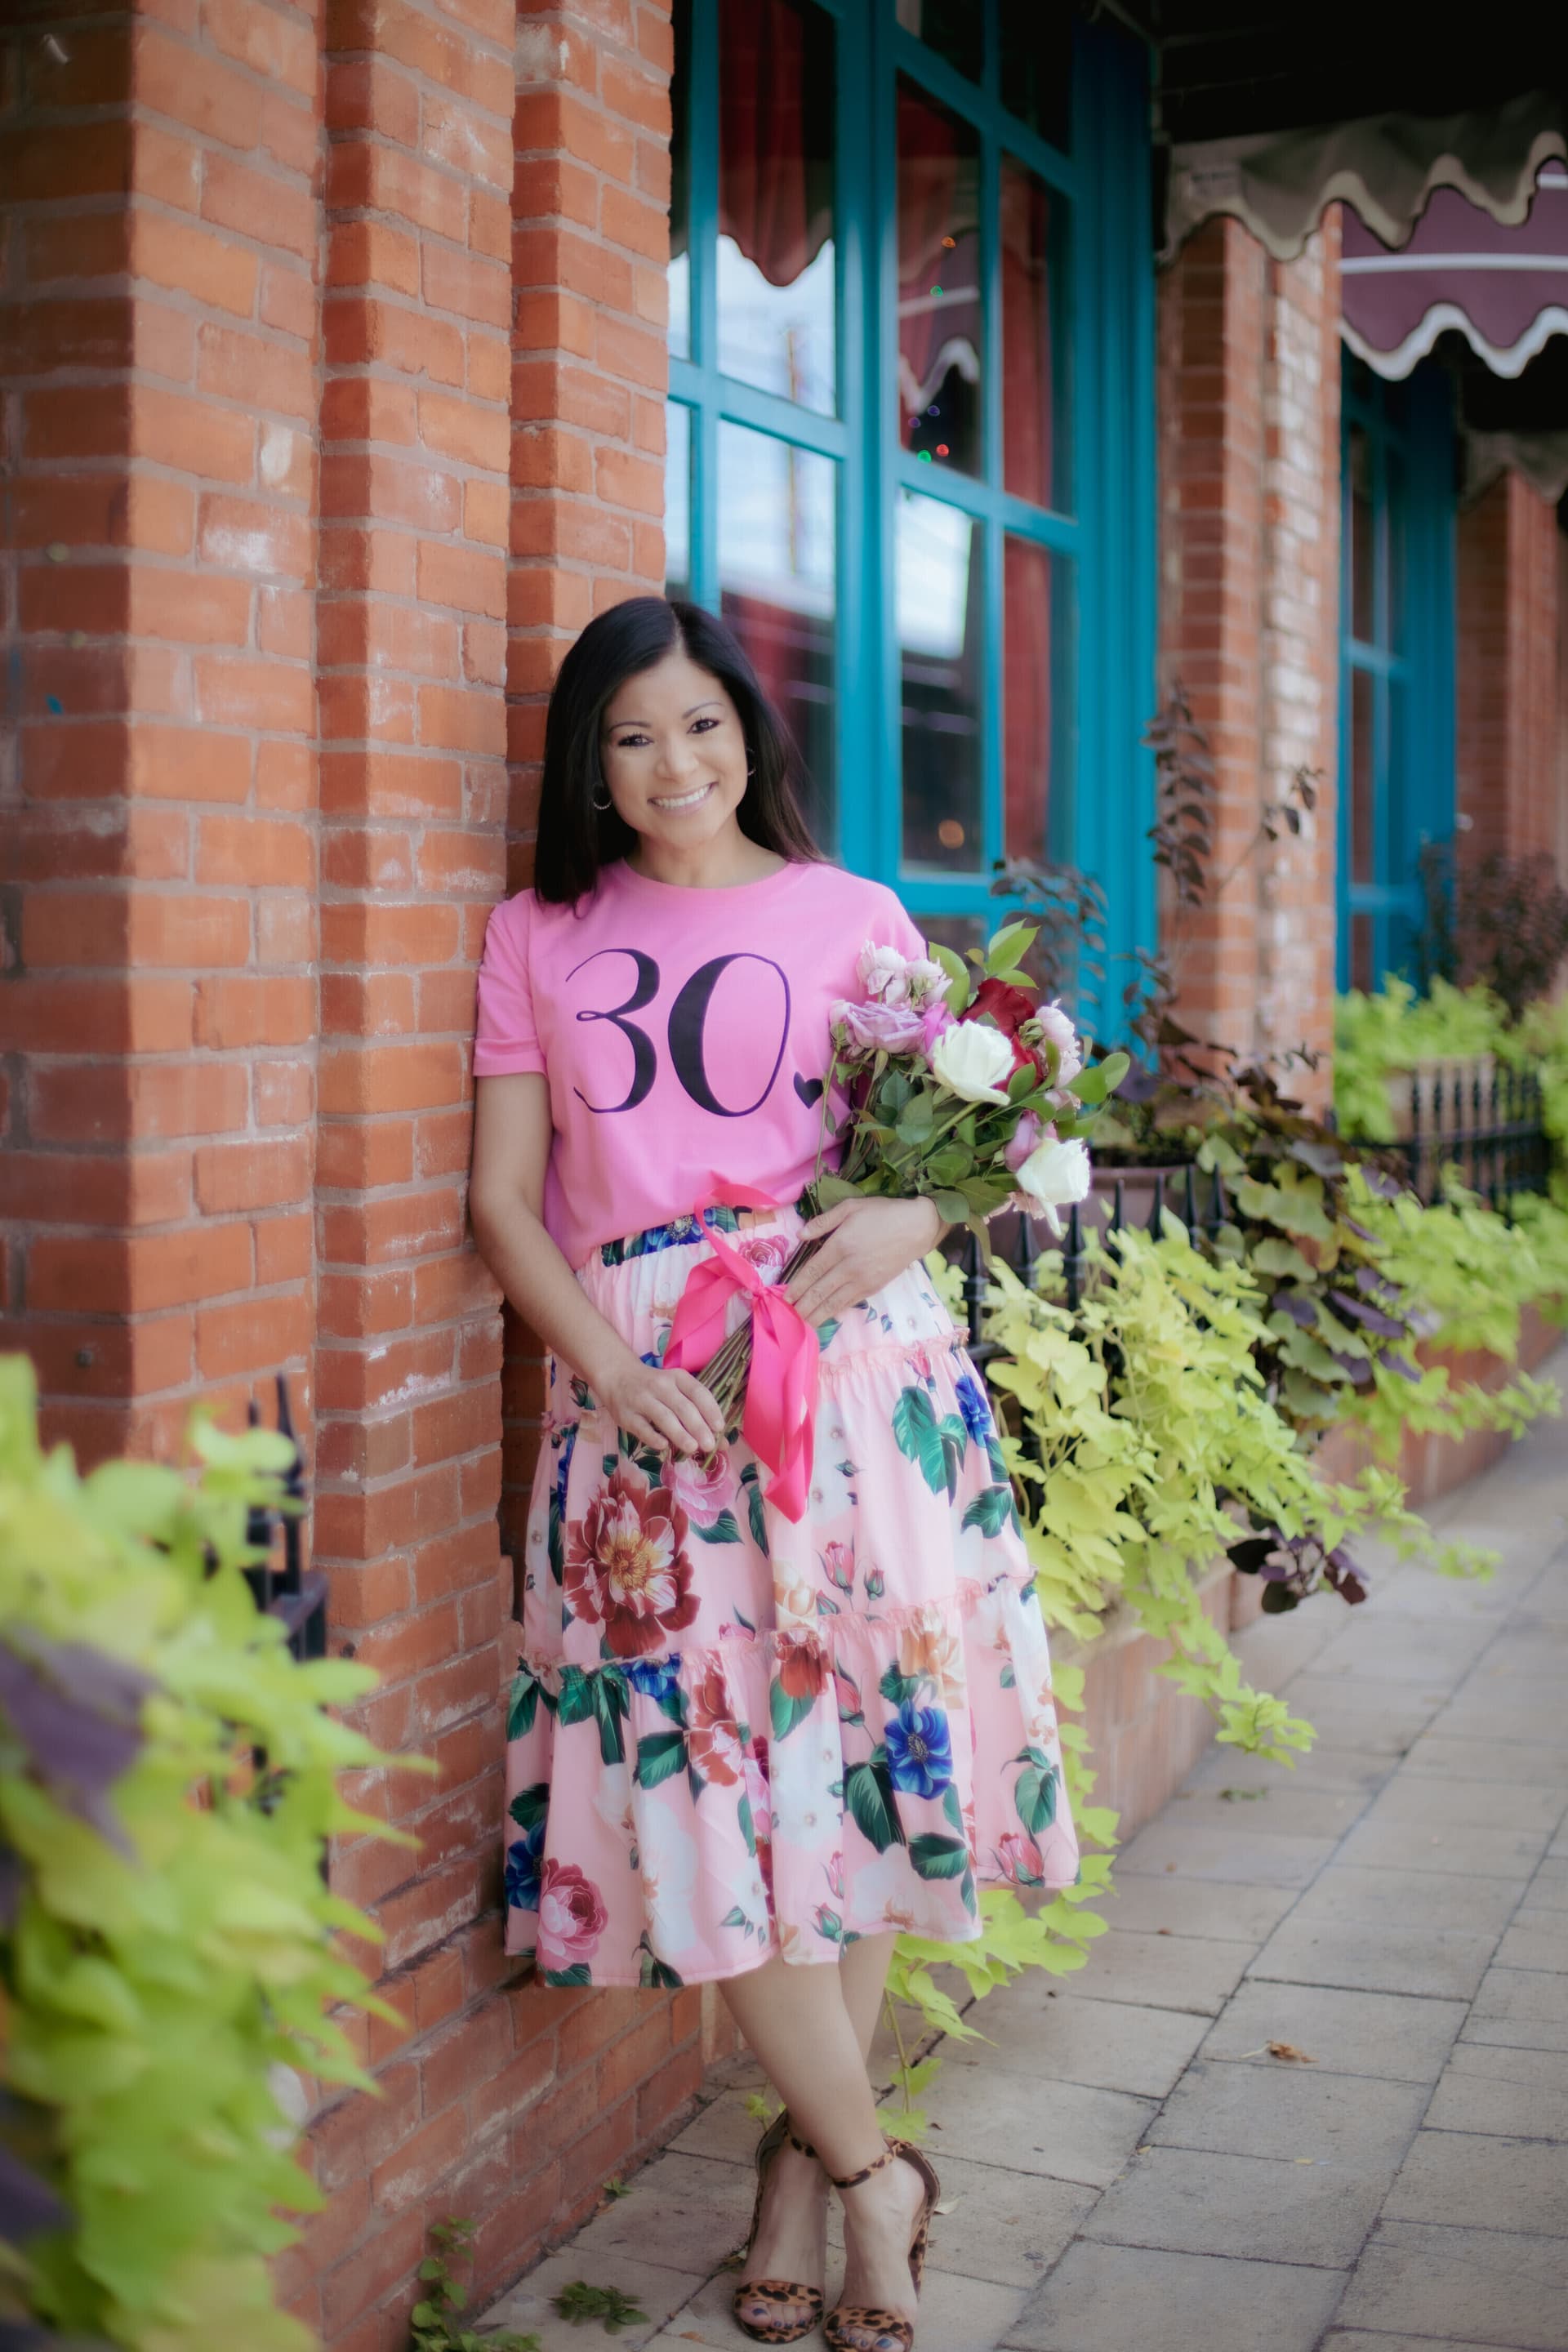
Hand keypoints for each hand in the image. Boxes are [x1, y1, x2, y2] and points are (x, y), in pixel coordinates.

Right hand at [594, 1351, 726, 1456]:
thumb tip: (721, 1442)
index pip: (698, 1392)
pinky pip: (642, 1428)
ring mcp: (642, 1400)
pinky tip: (664, 1446)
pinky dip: (654, 1438)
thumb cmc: (655, 1387)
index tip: (720, 1427)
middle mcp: (660, 1386)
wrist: (617, 1376)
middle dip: (698, 1427)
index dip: (710, 1410)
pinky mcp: (626, 1415)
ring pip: (664, 1418)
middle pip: (683, 1407)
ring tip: (692, 1448)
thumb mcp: (675, 1388)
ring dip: (680, 1434)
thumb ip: (697, 1411)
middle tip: (710, 1445)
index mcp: (677, 1378)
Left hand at [786, 1196, 944, 1326]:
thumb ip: (823, 1221)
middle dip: (803, 1305)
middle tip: (788, 1315)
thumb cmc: (883, 1213)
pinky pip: (850, 1302)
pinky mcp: (874, 1287)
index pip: (812, 1270)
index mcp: (840, 1245)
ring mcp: (863, 1279)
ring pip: (834, 1302)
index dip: (797, 1286)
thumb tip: (800, 1234)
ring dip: (817, 1314)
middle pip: (820, 1291)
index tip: (785, 1296)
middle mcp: (849, 1266)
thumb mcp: (851, 1206)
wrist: (917, 1228)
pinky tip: (826, 1316)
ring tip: (803, 1323)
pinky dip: (836, 1311)